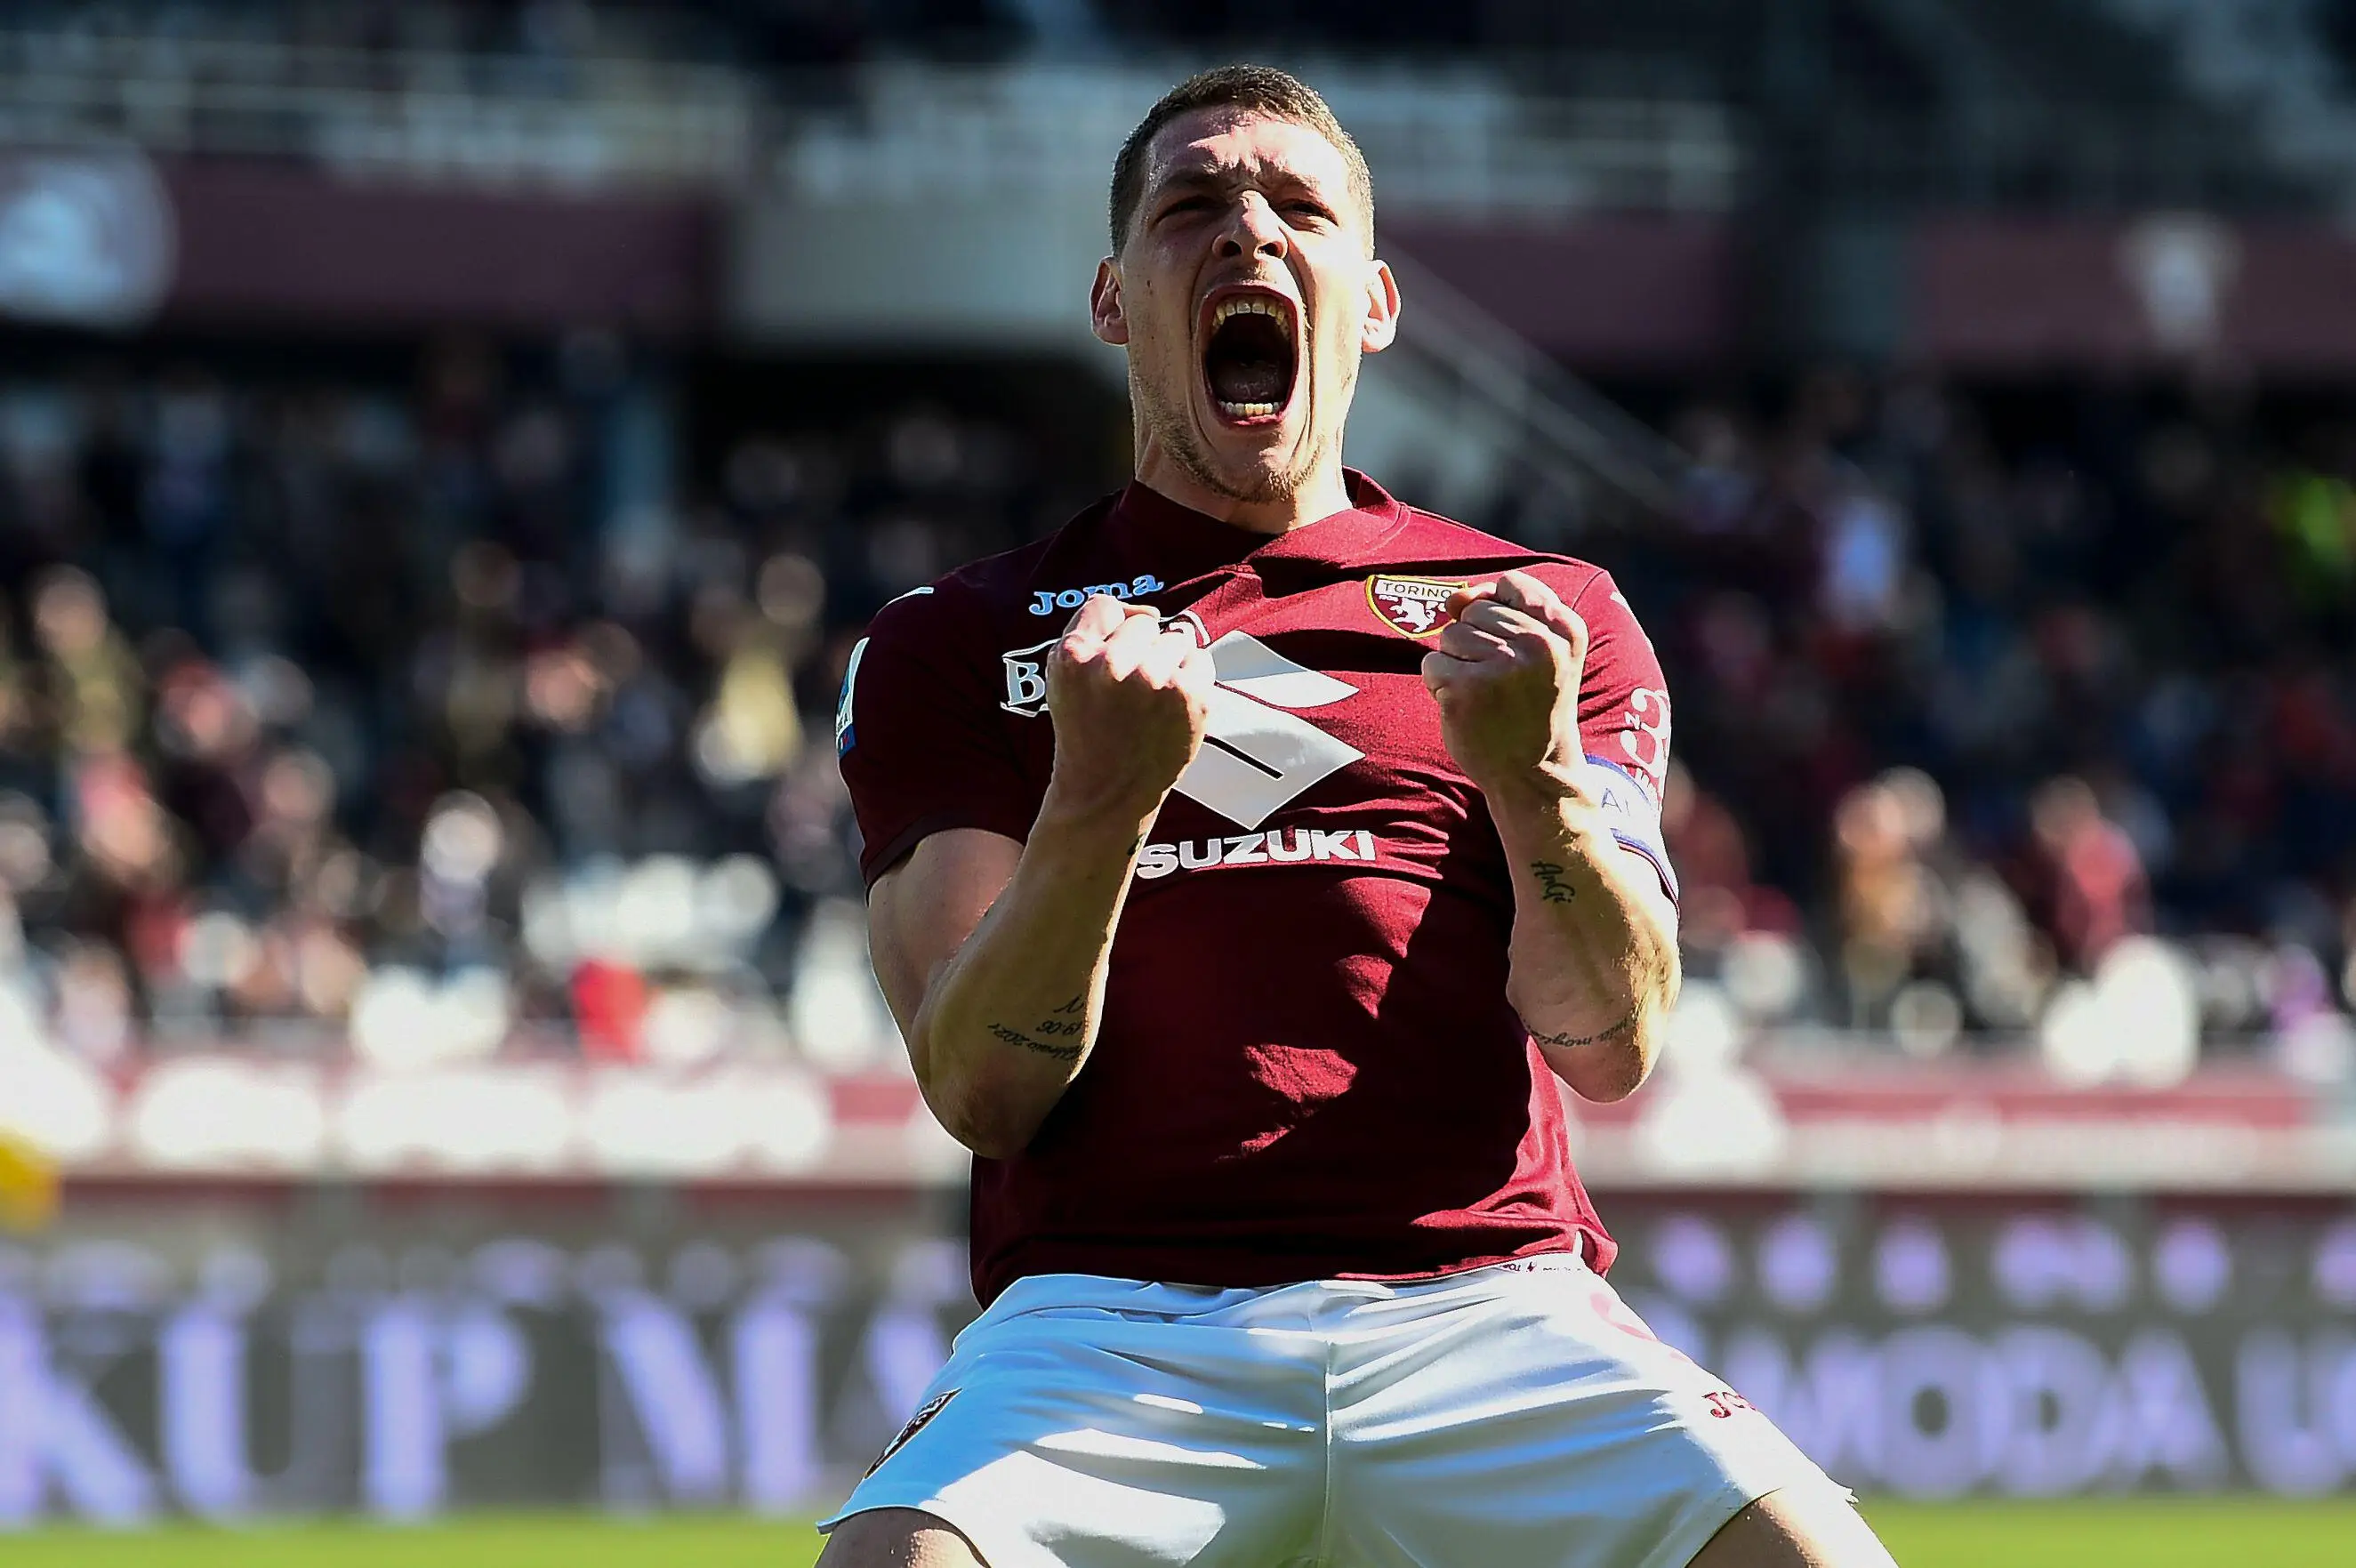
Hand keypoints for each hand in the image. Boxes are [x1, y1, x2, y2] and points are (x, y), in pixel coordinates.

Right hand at [1044, 595, 1213, 821]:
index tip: (1110, 661)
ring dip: (1169, 663)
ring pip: (1175, 637)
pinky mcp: (1188, 696)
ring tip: (1151, 702)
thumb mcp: (1063, 676)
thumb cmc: (1086, 728)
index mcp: (1073, 656)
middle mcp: (1111, 665)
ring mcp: (1153, 680)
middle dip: (1141, 649)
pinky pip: (1200, 658)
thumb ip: (1092, 630)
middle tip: (1130, 692)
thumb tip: (1149, 610)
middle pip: (1143, 621)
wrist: (1105, 792)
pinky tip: (1172, 707)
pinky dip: (1192, 678)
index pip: (1105, 605)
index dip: (1111, 632)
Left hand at [1422, 571, 1588, 798]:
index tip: (1514, 651)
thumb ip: (1502, 610)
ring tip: (1485, 696)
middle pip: (1474, 610)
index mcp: (1566, 629)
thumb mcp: (1539, 652)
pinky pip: (1432, 664)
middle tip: (1501, 685)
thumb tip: (1454, 596)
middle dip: (1476, 644)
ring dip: (1456, 665)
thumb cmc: (1530, 707)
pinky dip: (1439, 686)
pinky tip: (1467, 708)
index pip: (1511, 584)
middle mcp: (1539, 644)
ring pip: (1450, 635)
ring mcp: (1503, 667)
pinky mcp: (1467, 689)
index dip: (1497, 612)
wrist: (1535, 773)